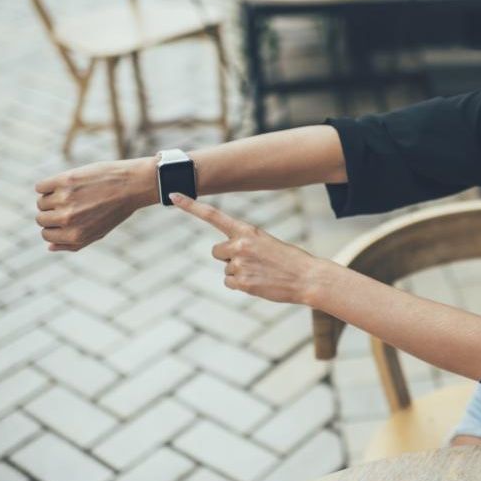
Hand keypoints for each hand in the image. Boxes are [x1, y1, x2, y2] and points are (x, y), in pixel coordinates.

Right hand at [34, 158, 151, 250]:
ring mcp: (65, 199)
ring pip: (41, 202)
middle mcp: (68, 219)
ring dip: (52, 198)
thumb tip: (49, 247)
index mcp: (76, 235)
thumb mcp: (98, 233)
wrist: (133, 185)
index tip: (67, 218)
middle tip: (70, 205)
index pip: (46, 235)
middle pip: (41, 219)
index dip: (55, 227)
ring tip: (72, 194)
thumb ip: (73, 244)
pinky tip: (64, 185)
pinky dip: (48, 186)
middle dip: (51, 213)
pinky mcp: (65, 180)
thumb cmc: (116, 210)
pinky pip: (40, 187)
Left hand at [170, 193, 322, 304]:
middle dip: (228, 256)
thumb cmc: (288, 259)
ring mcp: (240, 264)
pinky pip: (229, 283)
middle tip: (251, 260)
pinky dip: (241, 284)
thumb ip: (244, 243)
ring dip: (239, 272)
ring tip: (261, 271)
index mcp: (247, 230)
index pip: (213, 215)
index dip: (190, 206)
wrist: (307, 277)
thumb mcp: (266, 242)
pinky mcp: (242, 282)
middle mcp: (240, 244)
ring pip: (225, 269)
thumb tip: (226, 257)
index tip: (172, 195)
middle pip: (216, 251)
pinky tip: (259, 282)